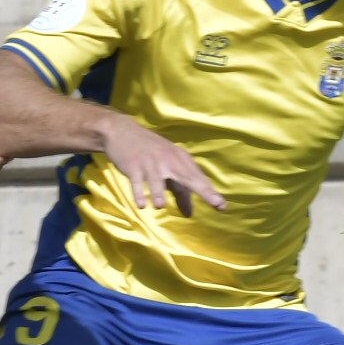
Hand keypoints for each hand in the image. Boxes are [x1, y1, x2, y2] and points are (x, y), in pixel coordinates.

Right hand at [99, 116, 224, 216]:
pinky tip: (140, 205)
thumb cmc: (150, 151)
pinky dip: (138, 193)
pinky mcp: (133, 165)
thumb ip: (179, 190)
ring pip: (156, 180)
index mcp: (179, 158)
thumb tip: (190, 214)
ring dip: (158, 193)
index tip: (222, 206)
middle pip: (187, 177)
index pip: (197, 177)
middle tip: (215, 203)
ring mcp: (150, 162)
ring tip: (159, 207)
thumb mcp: (167, 165)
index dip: (210, 192)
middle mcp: (168, 159)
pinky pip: (136, 181)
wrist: (121, 130)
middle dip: (203, 190)